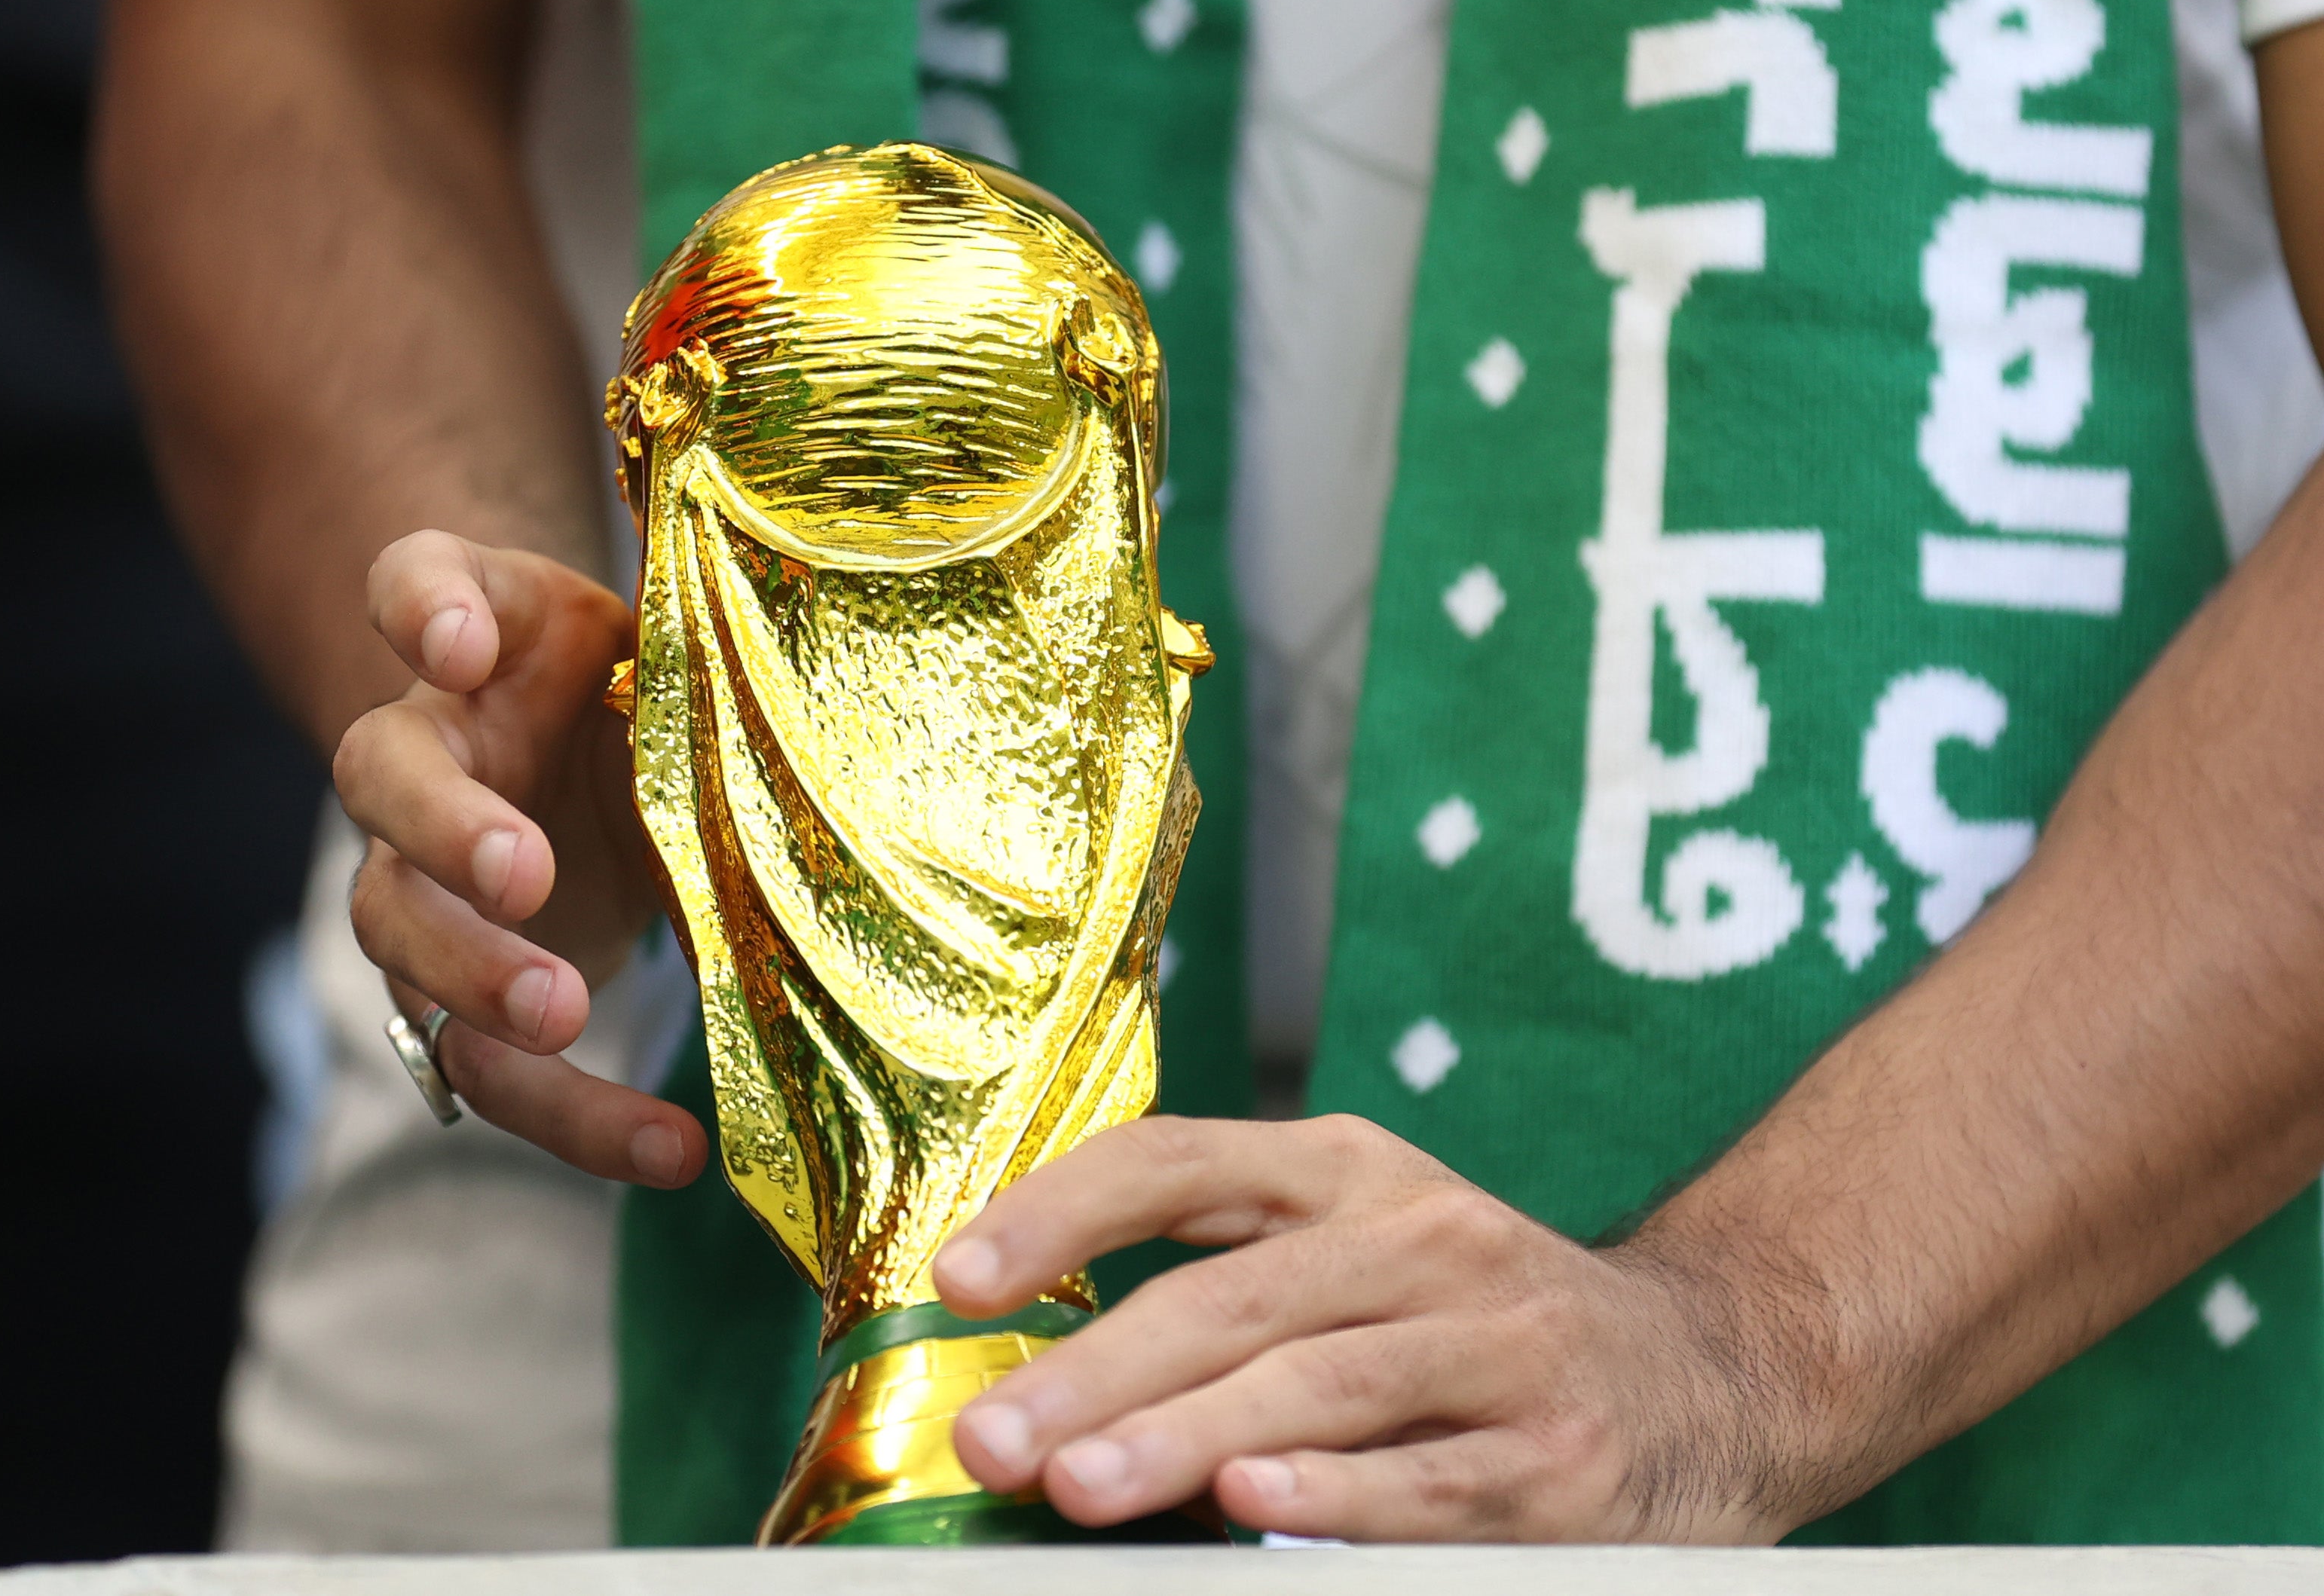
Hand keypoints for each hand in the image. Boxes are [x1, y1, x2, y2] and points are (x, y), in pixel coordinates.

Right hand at [334, 530, 703, 1186]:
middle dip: (446, 830)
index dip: (423, 606)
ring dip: (474, 977)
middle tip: (525, 874)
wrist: (588, 757)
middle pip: (381, 775)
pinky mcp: (454, 986)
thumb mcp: (681, 658)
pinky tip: (670, 1148)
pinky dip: (574, 1113)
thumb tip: (857, 755)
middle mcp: (422, 747)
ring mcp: (420, 871)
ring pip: (398, 930)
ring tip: (564, 1014)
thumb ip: (718, 683)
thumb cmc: (644, 688)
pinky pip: (484, 1061)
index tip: (458, 643)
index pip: (414, 580)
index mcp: (482, 635)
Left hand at [931, 1115, 1782, 1542]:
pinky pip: (1434, 1479)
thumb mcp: (1359, 1247)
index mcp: (1347, 1170)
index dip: (1059, 1212)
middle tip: (993, 1435)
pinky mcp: (1558, 1457)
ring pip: (1318, 1384)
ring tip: (1080, 1486)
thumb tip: (1038, 1366)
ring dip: (1187, 1437)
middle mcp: (1420, 1235)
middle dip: (1098, 1369)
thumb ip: (1221, 1278)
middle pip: (1232, 1293)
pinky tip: (1252, 1509)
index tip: (958, 1276)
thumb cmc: (1478, 1313)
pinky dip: (1340, 1497)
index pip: (1178, 1162)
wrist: (1714, 1367)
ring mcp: (1498, 1342)